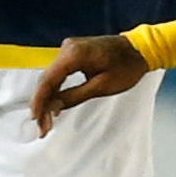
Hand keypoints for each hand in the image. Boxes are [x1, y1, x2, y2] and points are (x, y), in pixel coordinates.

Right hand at [32, 35, 147, 132]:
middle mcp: (67, 48)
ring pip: (51, 77)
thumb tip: (53, 107)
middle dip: (42, 104)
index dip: (39, 101)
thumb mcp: (102, 86)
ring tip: (46, 122)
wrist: (141, 49)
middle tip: (42, 128)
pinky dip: (56, 89)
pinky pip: (59, 73)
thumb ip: (75, 96)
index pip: (48, 80)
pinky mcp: (73, 53)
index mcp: (74, 54)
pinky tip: (55, 106)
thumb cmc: (127, 67)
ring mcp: (69, 49)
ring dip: (48, 99)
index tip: (35, 119)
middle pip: (47, 79)